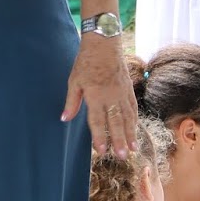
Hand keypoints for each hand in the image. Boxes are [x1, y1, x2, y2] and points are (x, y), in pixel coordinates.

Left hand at [63, 33, 137, 157]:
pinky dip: (134, 120)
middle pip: (116, 122)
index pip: (97, 121)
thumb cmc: (86, 62)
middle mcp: (111, 96)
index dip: (99, 137)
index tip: (102, 152)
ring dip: (130, 134)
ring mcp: (122, 93)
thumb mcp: (74, 81)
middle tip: (123, 157)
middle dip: (119, 141)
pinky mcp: (128, 88)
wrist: (104, 43)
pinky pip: (133, 108)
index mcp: (95, 95)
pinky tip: (135, 130)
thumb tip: (64, 119)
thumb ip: (71, 102)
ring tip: (133, 149)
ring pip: (127, 117)